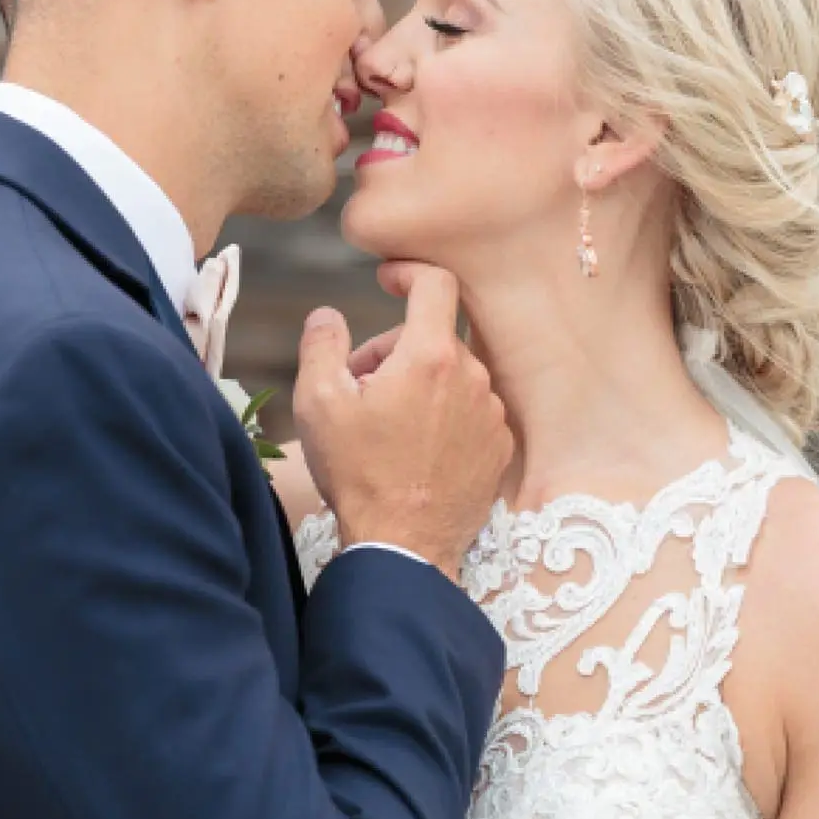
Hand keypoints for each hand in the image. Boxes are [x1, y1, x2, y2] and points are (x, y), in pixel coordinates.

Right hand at [292, 263, 510, 580]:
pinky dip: (444, 417)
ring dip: (420, 386)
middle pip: (434, 337)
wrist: (404, 546)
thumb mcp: (318, 403)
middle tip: (359, 387)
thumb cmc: (358, 473)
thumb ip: (322, 345)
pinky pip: (470, 411)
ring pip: (453, 376)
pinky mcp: (499, 447)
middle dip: (394, 350)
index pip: (436, 284)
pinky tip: (415, 450)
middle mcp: (472, 377)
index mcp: (430, 356)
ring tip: (385, 425)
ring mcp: (491, 414)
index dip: (409, 273)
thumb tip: (328, 316)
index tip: (388, 281)